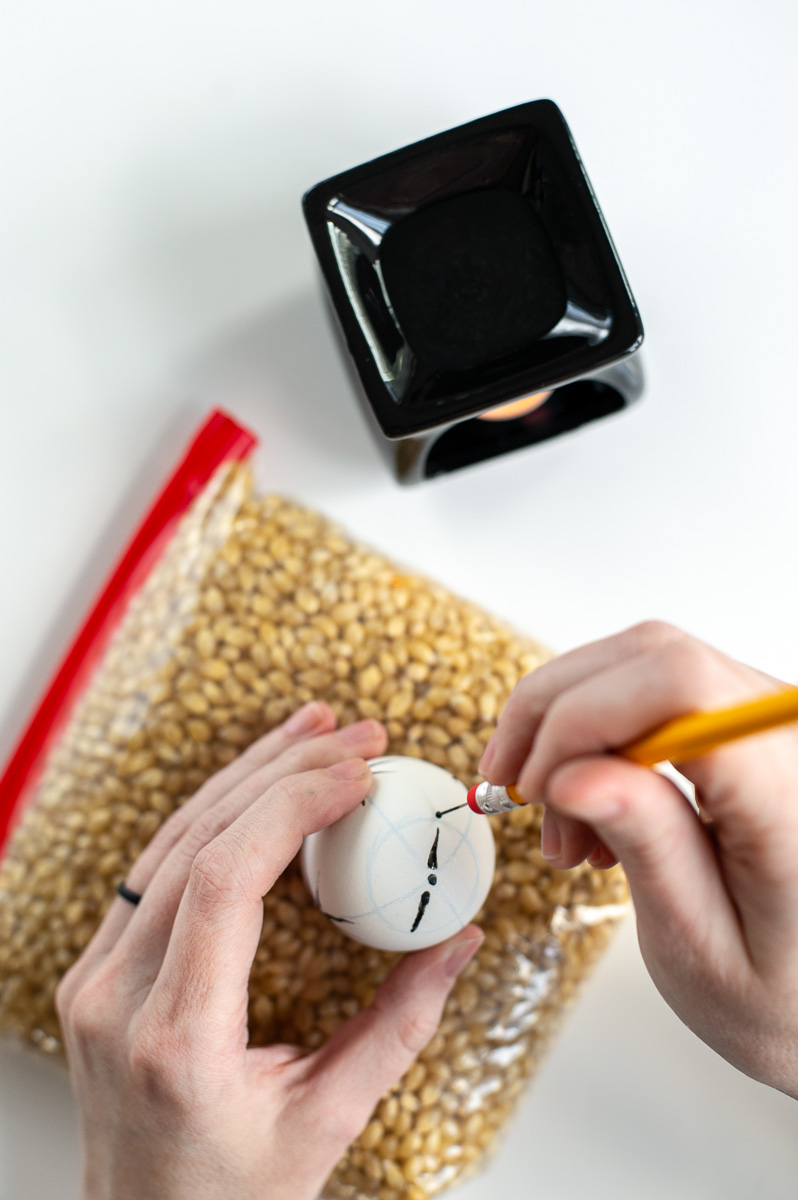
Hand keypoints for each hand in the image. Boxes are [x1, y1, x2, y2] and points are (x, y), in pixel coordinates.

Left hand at [56, 702, 482, 1199]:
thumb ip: (400, 1024)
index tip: (359, 775)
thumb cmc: (234, 1192)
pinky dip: (216, 812)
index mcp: (177, 1037)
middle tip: (357, 737)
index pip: (224, 882)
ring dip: (248, 775)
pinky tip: (260, 781)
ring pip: (171, 839)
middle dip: (283, 772)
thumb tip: (460, 938)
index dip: (291, 808)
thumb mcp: (330, 1119)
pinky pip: (157, 864)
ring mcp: (96, 975)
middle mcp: (119, 997)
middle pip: (197, 842)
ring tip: (314, 732)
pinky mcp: (99, 964)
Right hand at [479, 621, 797, 1099]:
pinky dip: (598, 730)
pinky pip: (656, 689)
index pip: (681, 688)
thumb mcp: (703, 948)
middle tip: (514, 789)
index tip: (537, 787)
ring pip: (644, 662)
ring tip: (562, 823)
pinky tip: (588, 800)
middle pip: (653, 657)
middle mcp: (789, 735)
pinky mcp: (746, 721)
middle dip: (556, 714)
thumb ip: (650, 849)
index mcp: (789, 795)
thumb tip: (571, 772)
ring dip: (570, 725)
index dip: (583, 717)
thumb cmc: (781, 992)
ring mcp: (769, 719)